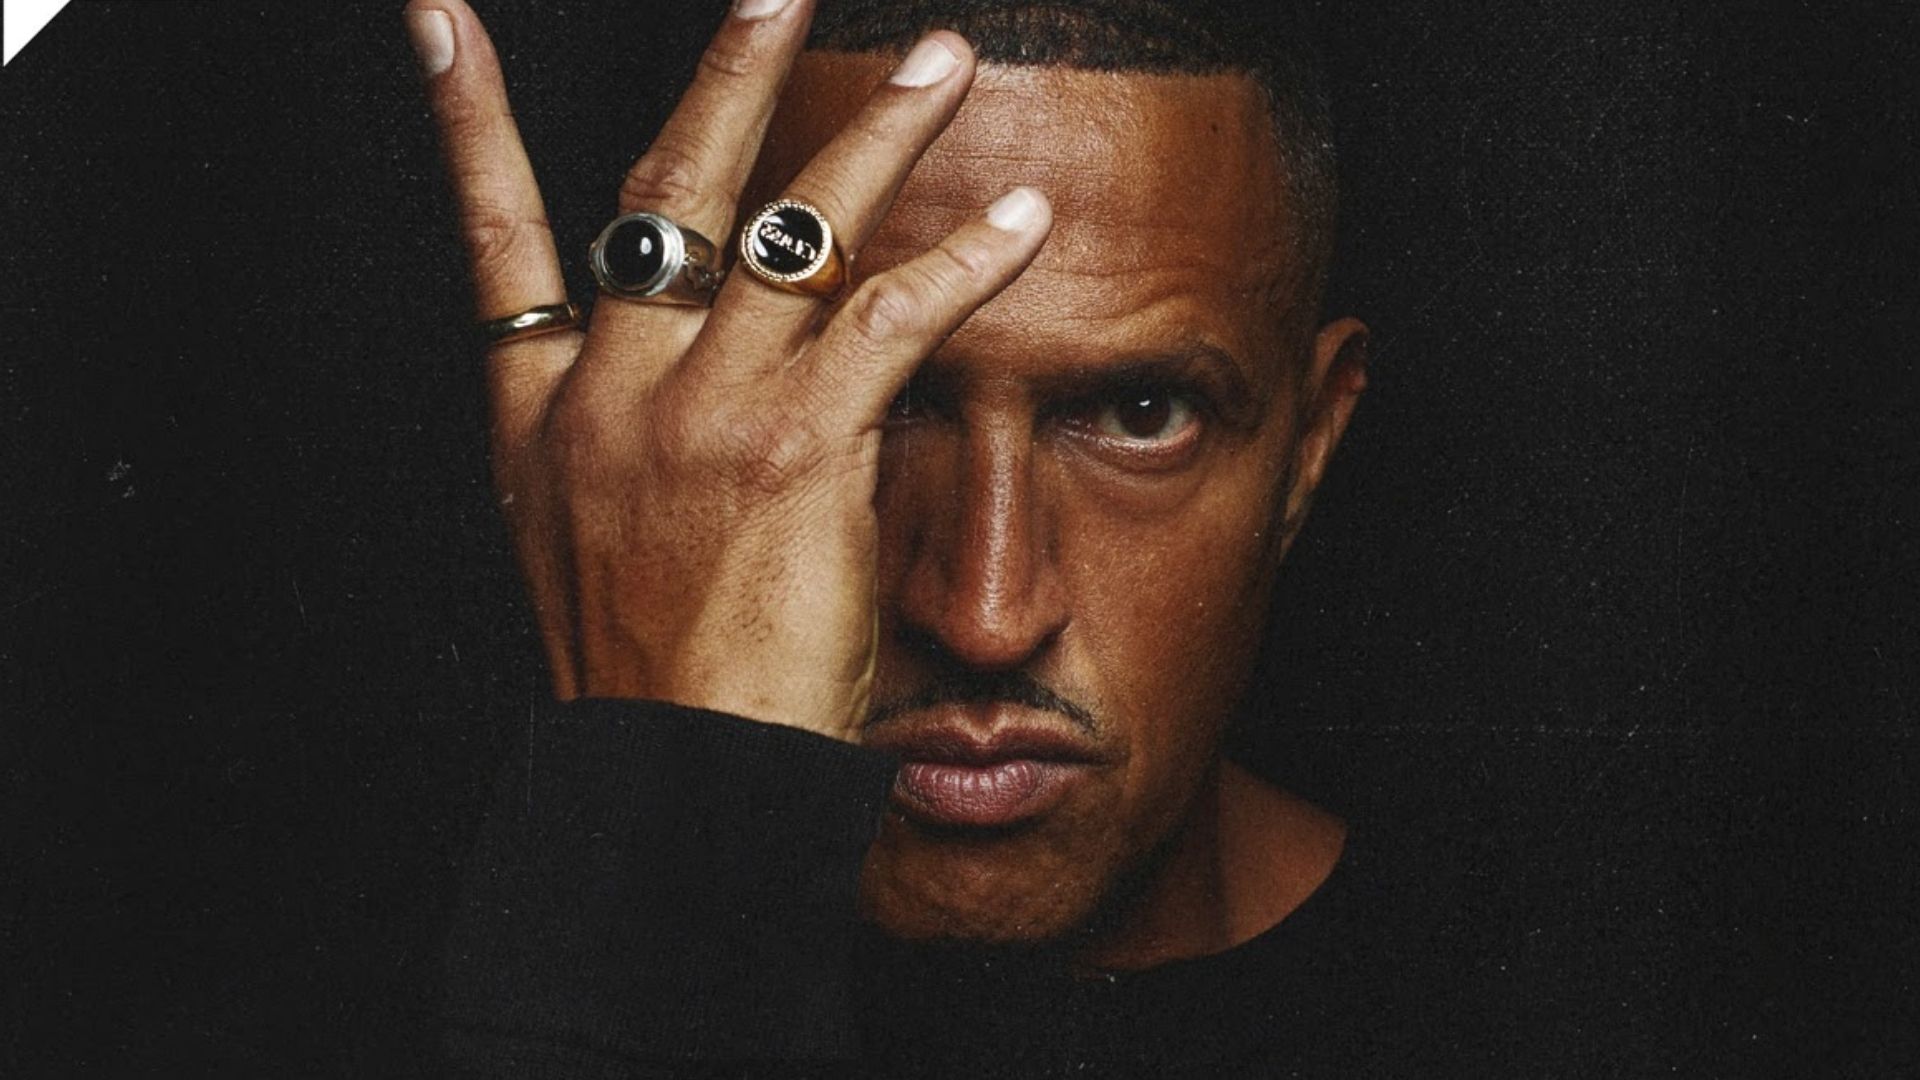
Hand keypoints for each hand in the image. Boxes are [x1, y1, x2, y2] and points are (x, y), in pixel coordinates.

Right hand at [407, 0, 1051, 739]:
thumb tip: (689, 374)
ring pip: (792, 226)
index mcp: (541, 418)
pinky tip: (1022, 221)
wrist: (676, 786)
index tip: (441, 17)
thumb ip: (622, 442)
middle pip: (667, 190)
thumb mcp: (589, 550)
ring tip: (941, 58)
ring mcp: (696, 412)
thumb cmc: (653, 688)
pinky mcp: (792, 449)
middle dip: (727, 71)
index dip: (467, 119)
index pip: (495, 234)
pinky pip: (885, 317)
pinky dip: (963, 260)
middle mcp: (608, 392)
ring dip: (876, 131)